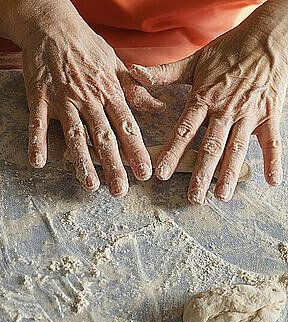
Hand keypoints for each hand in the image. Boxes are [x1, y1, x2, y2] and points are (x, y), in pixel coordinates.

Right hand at [21, 16, 164, 195]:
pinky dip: (37, 142)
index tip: (145, 173)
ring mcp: (62, 99)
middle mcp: (88, 98)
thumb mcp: (116, 64)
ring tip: (90, 185)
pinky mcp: (39, 98)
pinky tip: (38, 162)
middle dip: (114, 165)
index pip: (127, 126)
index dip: (136, 151)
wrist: (52, 26)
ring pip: (74, 134)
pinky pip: (38, 124)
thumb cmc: (86, 46)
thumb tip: (158, 108)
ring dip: (82, 161)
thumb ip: (136, 90)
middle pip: (103, 136)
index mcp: (109, 90)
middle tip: (120, 190)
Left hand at [130, 6, 287, 203]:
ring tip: (221, 195)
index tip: (160, 173)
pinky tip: (270, 181)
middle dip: (201, 174)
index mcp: (203, 98)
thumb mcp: (194, 61)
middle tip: (194, 197)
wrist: (268, 38)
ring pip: (237, 148)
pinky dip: (273, 161)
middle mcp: (225, 109)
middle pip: (211, 146)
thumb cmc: (229, 50)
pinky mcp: (270, 114)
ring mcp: (249, 113)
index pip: (184, 130)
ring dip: (229, 173)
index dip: (172, 153)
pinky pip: (272, 141)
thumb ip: (163, 73)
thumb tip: (133, 71)